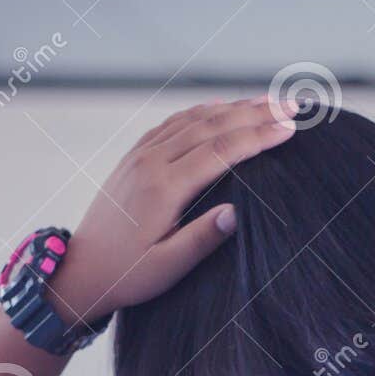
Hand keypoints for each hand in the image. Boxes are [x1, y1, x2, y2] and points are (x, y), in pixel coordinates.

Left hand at [49, 98, 299, 322]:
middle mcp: (151, 162)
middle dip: (255, 113)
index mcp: (163, 187)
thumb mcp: (167, 267)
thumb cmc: (128, 274)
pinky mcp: (135, 156)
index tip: (290, 128)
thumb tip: (236, 213)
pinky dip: (203, 110)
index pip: (220, 151)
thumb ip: (201, 239)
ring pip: (194, 119)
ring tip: (268, 102)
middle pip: (212, 125)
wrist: (82, 268)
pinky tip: (222, 106)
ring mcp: (141, 155)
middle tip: (292, 106)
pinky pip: (174, 123)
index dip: (258, 136)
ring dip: (234, 107)